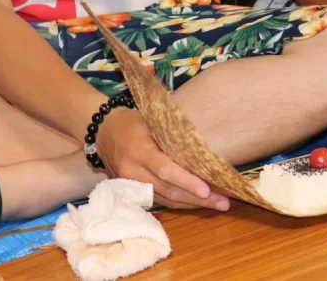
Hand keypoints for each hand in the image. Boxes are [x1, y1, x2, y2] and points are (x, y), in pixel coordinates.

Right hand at [95, 108, 229, 211]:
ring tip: (217, 205)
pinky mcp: (132, 192)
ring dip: (192, 204)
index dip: (186, 181)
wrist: (103, 132)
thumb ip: (173, 137)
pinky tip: (199, 203)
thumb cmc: (134, 122)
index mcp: (139, 150)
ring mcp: (130, 185)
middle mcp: (133, 171)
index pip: (165, 170)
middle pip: (168, 190)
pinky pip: (159, 201)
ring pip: (165, 200)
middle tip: (223, 202)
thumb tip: (204, 147)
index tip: (207, 190)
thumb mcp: (152, 122)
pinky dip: (180, 202)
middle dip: (197, 199)